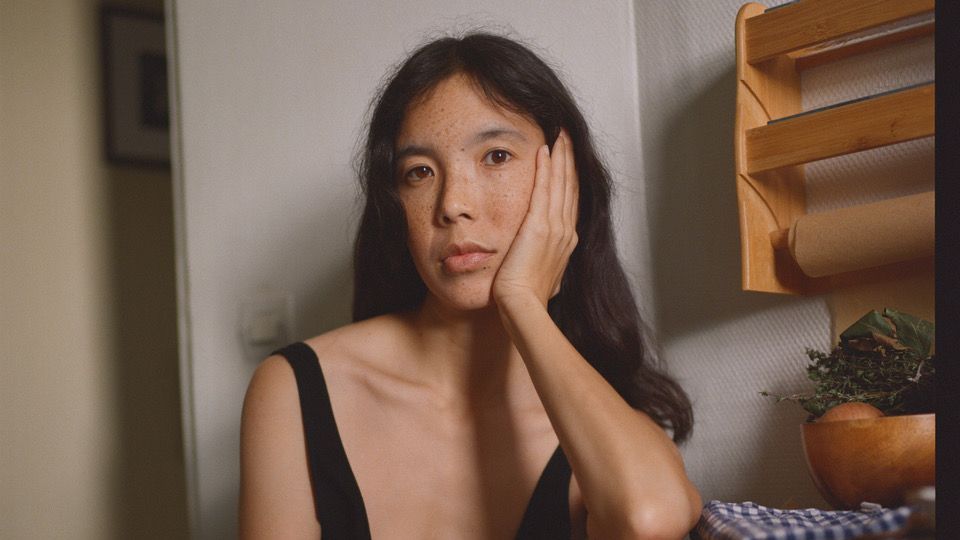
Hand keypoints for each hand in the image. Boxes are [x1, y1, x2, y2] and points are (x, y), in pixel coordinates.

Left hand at [492, 129, 578, 307]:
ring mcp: (554, 227)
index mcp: (566, 242)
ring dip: (560, 157)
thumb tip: (545, 267)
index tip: (569, 159)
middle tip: (568, 137)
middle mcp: (565, 231)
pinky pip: (543, 190)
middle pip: (570, 187)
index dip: (571, 177)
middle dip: (569, 160)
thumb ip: (545, 264)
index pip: (570, 201)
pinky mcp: (538, 226)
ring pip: (560, 183)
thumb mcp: (543, 277)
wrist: (522, 306)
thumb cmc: (527, 297)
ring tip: (560, 135)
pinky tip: (544, 151)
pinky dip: (545, 169)